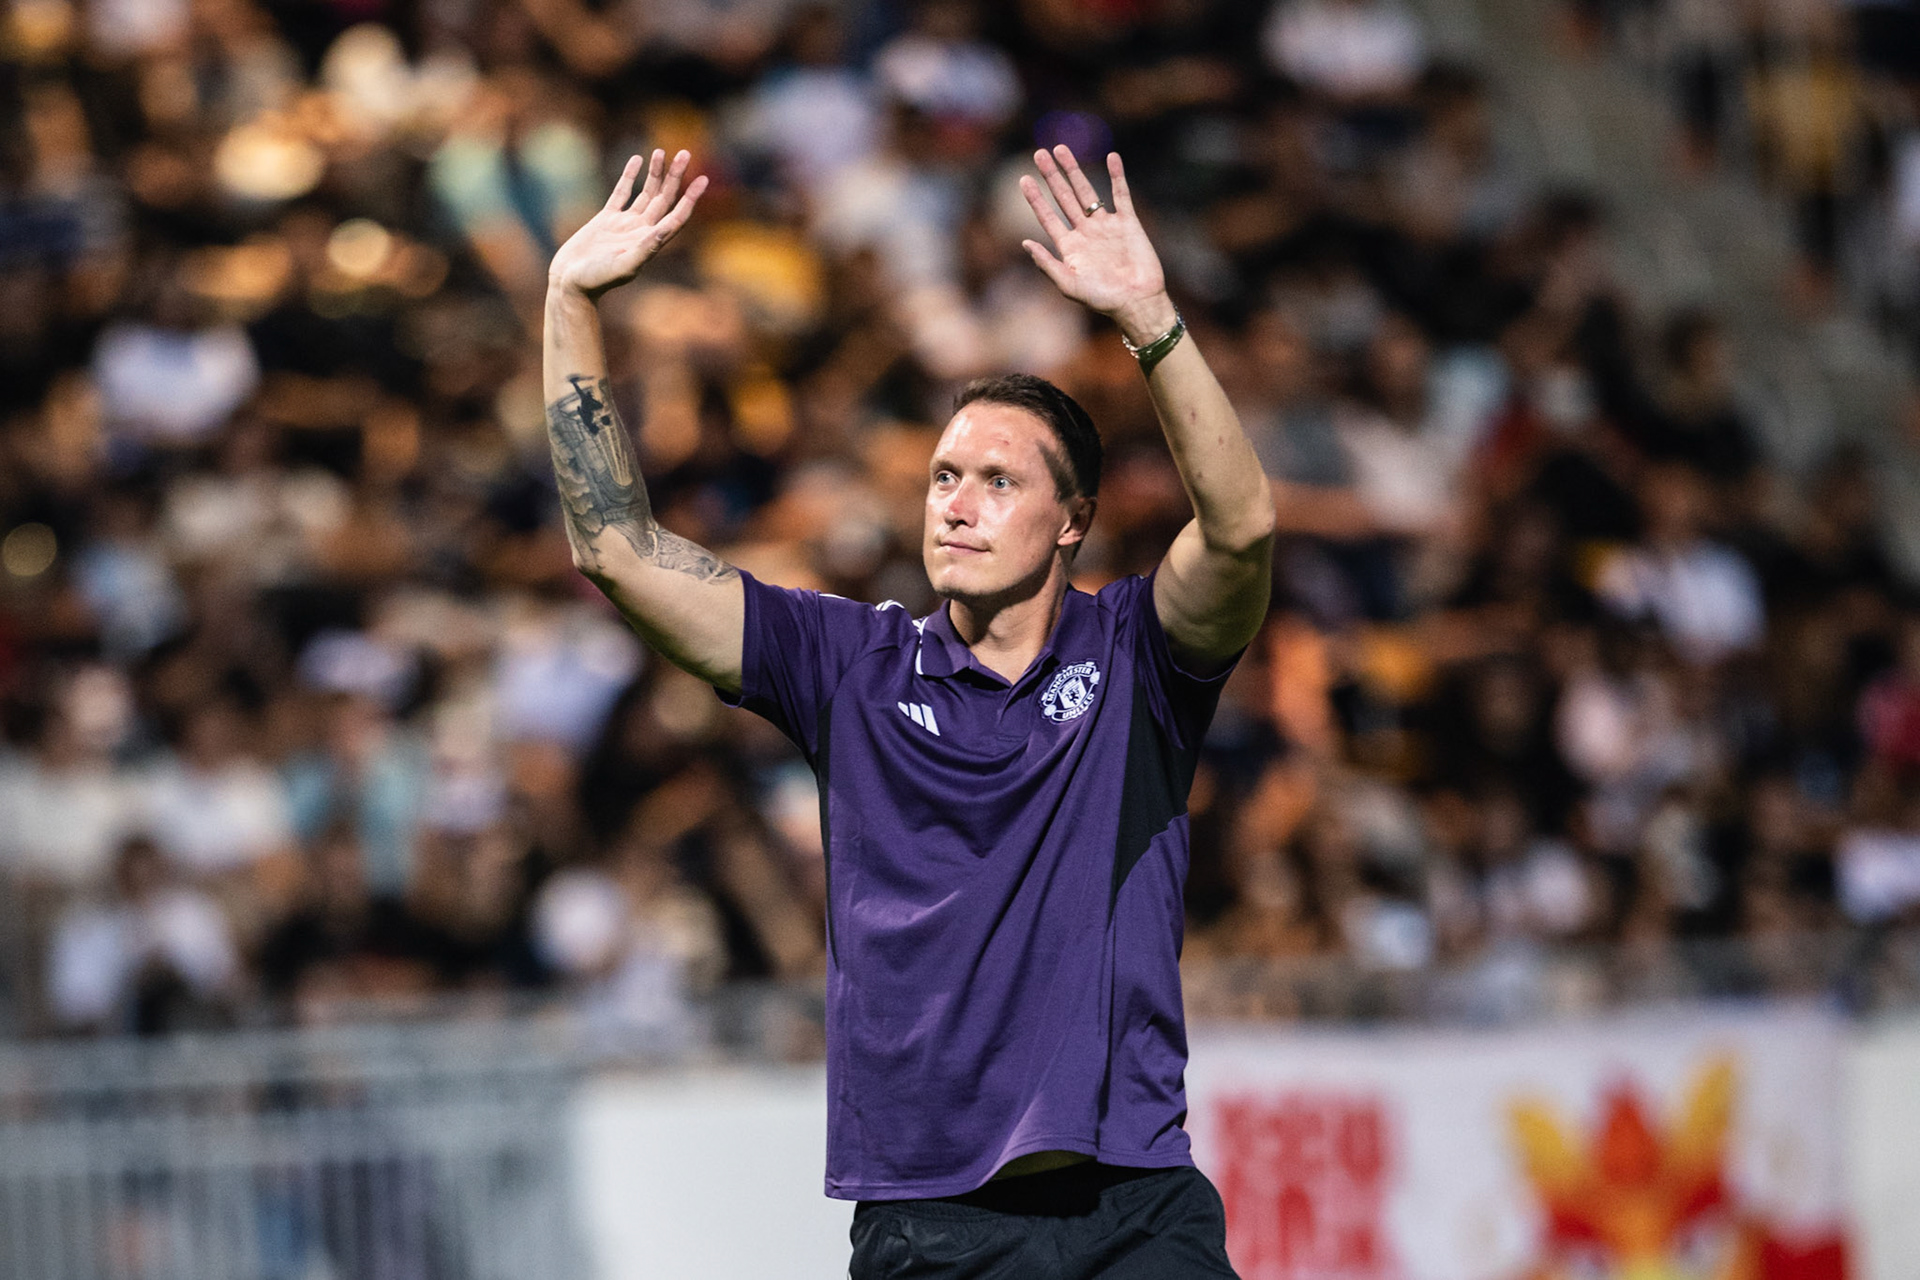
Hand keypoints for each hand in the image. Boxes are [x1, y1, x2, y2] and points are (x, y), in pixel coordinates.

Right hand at [549, 149, 708, 299]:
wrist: (570, 283)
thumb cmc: (597, 280)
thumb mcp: (624, 265)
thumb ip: (645, 248)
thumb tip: (664, 231)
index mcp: (650, 242)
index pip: (677, 216)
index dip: (691, 198)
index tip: (703, 179)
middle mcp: (641, 231)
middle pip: (664, 199)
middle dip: (675, 177)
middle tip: (685, 153)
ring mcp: (625, 224)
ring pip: (645, 193)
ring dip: (655, 174)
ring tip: (662, 152)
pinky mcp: (606, 219)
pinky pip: (621, 192)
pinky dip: (629, 176)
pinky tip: (637, 159)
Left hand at [1019, 146, 1175, 343]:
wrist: (1137, 302)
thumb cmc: (1102, 299)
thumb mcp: (1068, 285)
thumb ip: (1047, 263)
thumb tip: (1024, 242)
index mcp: (1069, 247)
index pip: (1047, 217)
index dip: (1035, 198)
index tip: (1023, 179)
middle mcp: (1085, 233)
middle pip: (1064, 197)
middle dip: (1051, 176)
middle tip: (1039, 153)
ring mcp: (1106, 226)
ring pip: (1087, 191)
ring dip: (1074, 170)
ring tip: (1061, 150)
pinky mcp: (1128, 223)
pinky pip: (1121, 194)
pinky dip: (1117, 176)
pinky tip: (1112, 157)